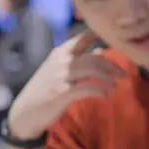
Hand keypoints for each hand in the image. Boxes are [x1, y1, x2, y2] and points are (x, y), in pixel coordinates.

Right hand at [7, 30, 123, 139]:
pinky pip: (88, 88)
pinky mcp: (63, 93)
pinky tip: (105, 95)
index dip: (101, 36)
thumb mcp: (58, 70)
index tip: (118, 40)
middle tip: (123, 74)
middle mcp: (61, 61)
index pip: (83, 38)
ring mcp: (61, 77)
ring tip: (114, 86)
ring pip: (93, 70)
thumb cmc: (44, 90)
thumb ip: (78, 60)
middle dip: (112, 65)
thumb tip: (100, 50)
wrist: (25, 113)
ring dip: (108, 78)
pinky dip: (100, 91)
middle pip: (94, 57)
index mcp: (60, 53)